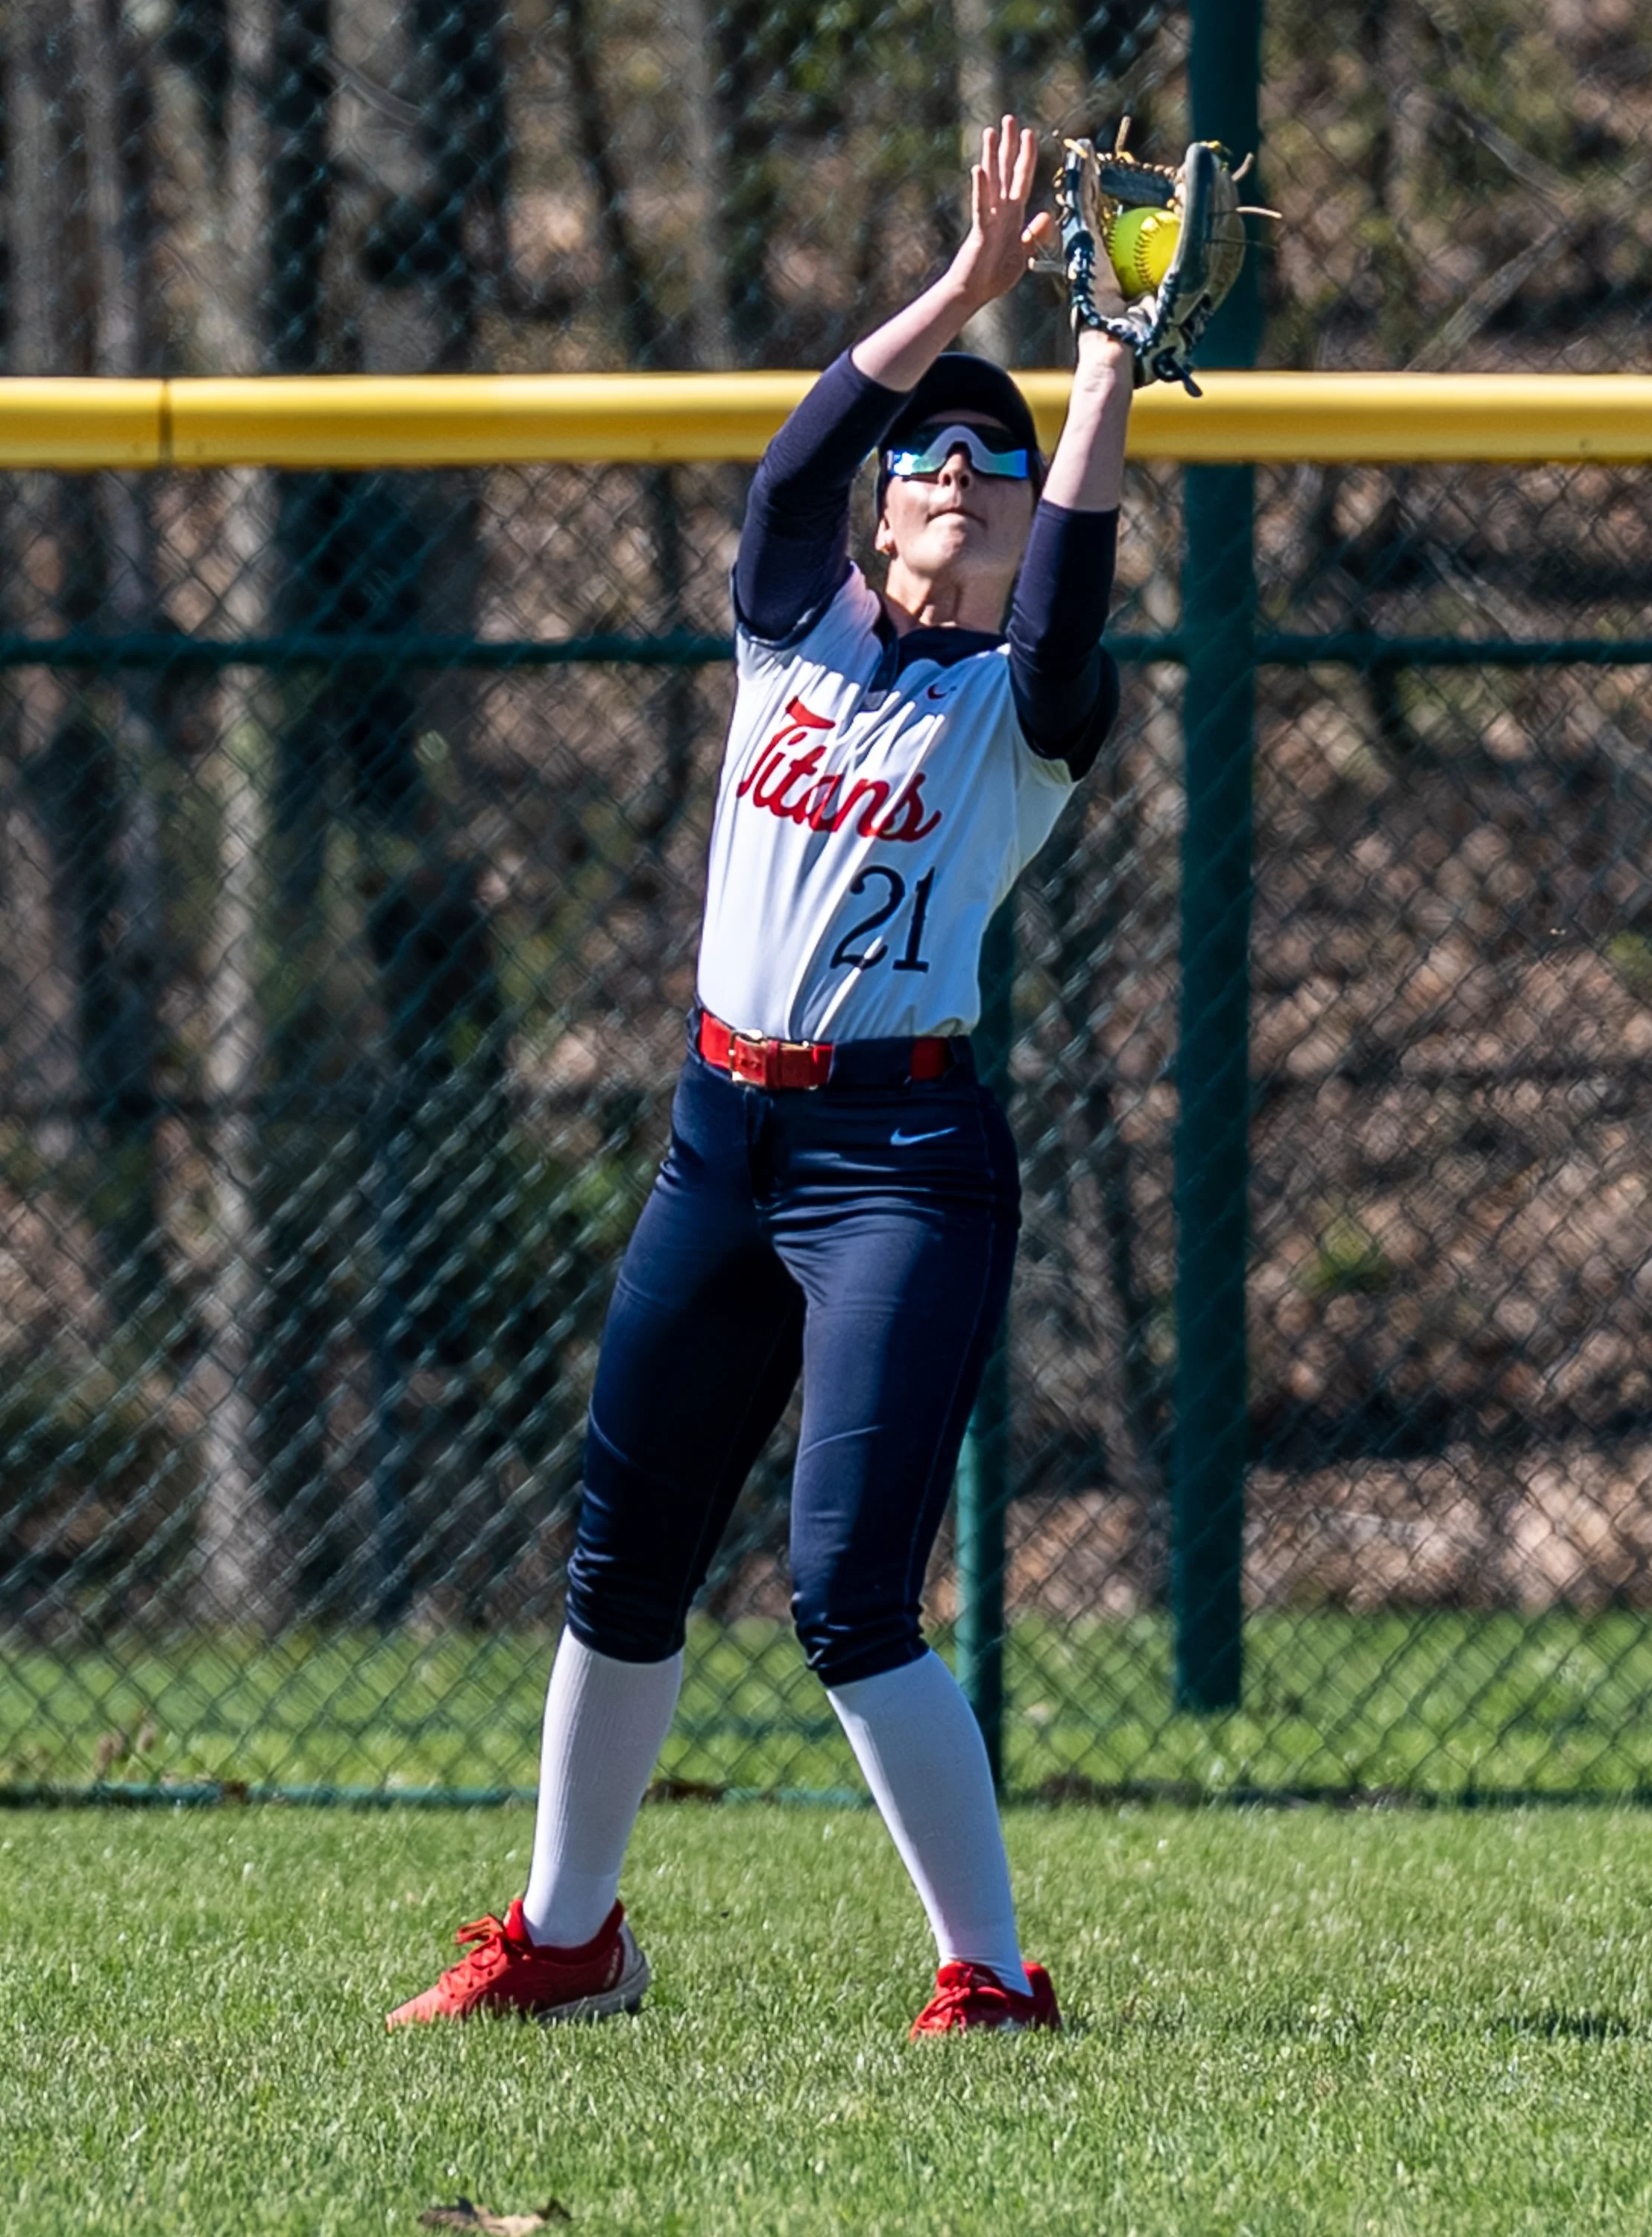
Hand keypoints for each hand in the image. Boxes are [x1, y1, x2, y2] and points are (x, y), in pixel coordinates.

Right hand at [948, 115, 1055, 311]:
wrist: (973, 293)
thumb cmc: (994, 275)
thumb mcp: (1023, 254)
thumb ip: (1034, 234)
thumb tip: (1046, 214)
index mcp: (1012, 215)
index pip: (1021, 179)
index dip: (1026, 156)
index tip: (1029, 133)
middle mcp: (1000, 211)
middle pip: (1005, 171)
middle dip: (1008, 145)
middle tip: (1009, 118)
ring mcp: (989, 218)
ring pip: (991, 181)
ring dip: (991, 156)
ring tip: (990, 131)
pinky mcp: (981, 232)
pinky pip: (982, 206)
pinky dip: (981, 188)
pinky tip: (980, 169)